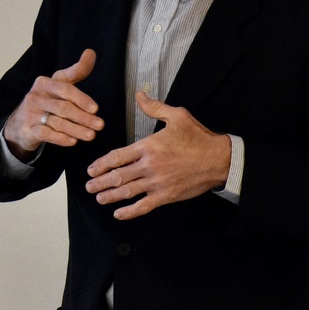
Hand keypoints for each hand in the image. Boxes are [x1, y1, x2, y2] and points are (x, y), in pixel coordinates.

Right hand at [2, 49, 103, 159]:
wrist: (19, 124)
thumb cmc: (45, 101)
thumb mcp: (59, 84)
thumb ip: (76, 70)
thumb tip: (91, 52)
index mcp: (44, 83)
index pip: (65, 89)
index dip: (82, 99)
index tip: (96, 108)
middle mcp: (35, 96)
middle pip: (63, 108)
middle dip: (84, 117)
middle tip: (100, 125)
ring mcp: (30, 114)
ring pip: (57, 122)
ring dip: (76, 130)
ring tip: (91, 135)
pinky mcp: (28, 130)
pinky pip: (46, 134)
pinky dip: (61, 138)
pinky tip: (73, 141)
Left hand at [85, 91, 230, 219]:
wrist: (219, 159)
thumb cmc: (198, 137)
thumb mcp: (177, 115)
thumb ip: (154, 108)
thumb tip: (139, 95)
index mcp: (148, 146)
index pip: (117, 157)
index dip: (101, 164)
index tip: (91, 169)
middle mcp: (149, 166)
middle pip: (118, 176)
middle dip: (100, 182)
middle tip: (89, 186)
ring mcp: (157, 183)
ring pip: (127, 192)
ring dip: (110, 196)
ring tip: (98, 198)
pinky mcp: (166, 195)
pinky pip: (144, 206)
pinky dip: (130, 211)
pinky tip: (118, 214)